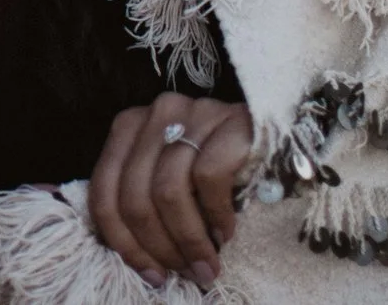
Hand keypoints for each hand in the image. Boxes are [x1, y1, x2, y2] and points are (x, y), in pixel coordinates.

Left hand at [87, 93, 252, 291]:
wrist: (282, 138)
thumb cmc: (218, 166)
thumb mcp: (171, 179)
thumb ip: (144, 202)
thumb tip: (138, 260)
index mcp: (129, 126)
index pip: (104, 190)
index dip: (123, 241)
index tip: (150, 274)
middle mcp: (157, 113)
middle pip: (135, 195)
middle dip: (158, 247)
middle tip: (185, 273)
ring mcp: (194, 112)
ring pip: (168, 192)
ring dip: (188, 241)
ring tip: (206, 265)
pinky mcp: (230, 122)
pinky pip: (209, 178)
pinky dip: (216, 216)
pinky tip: (226, 233)